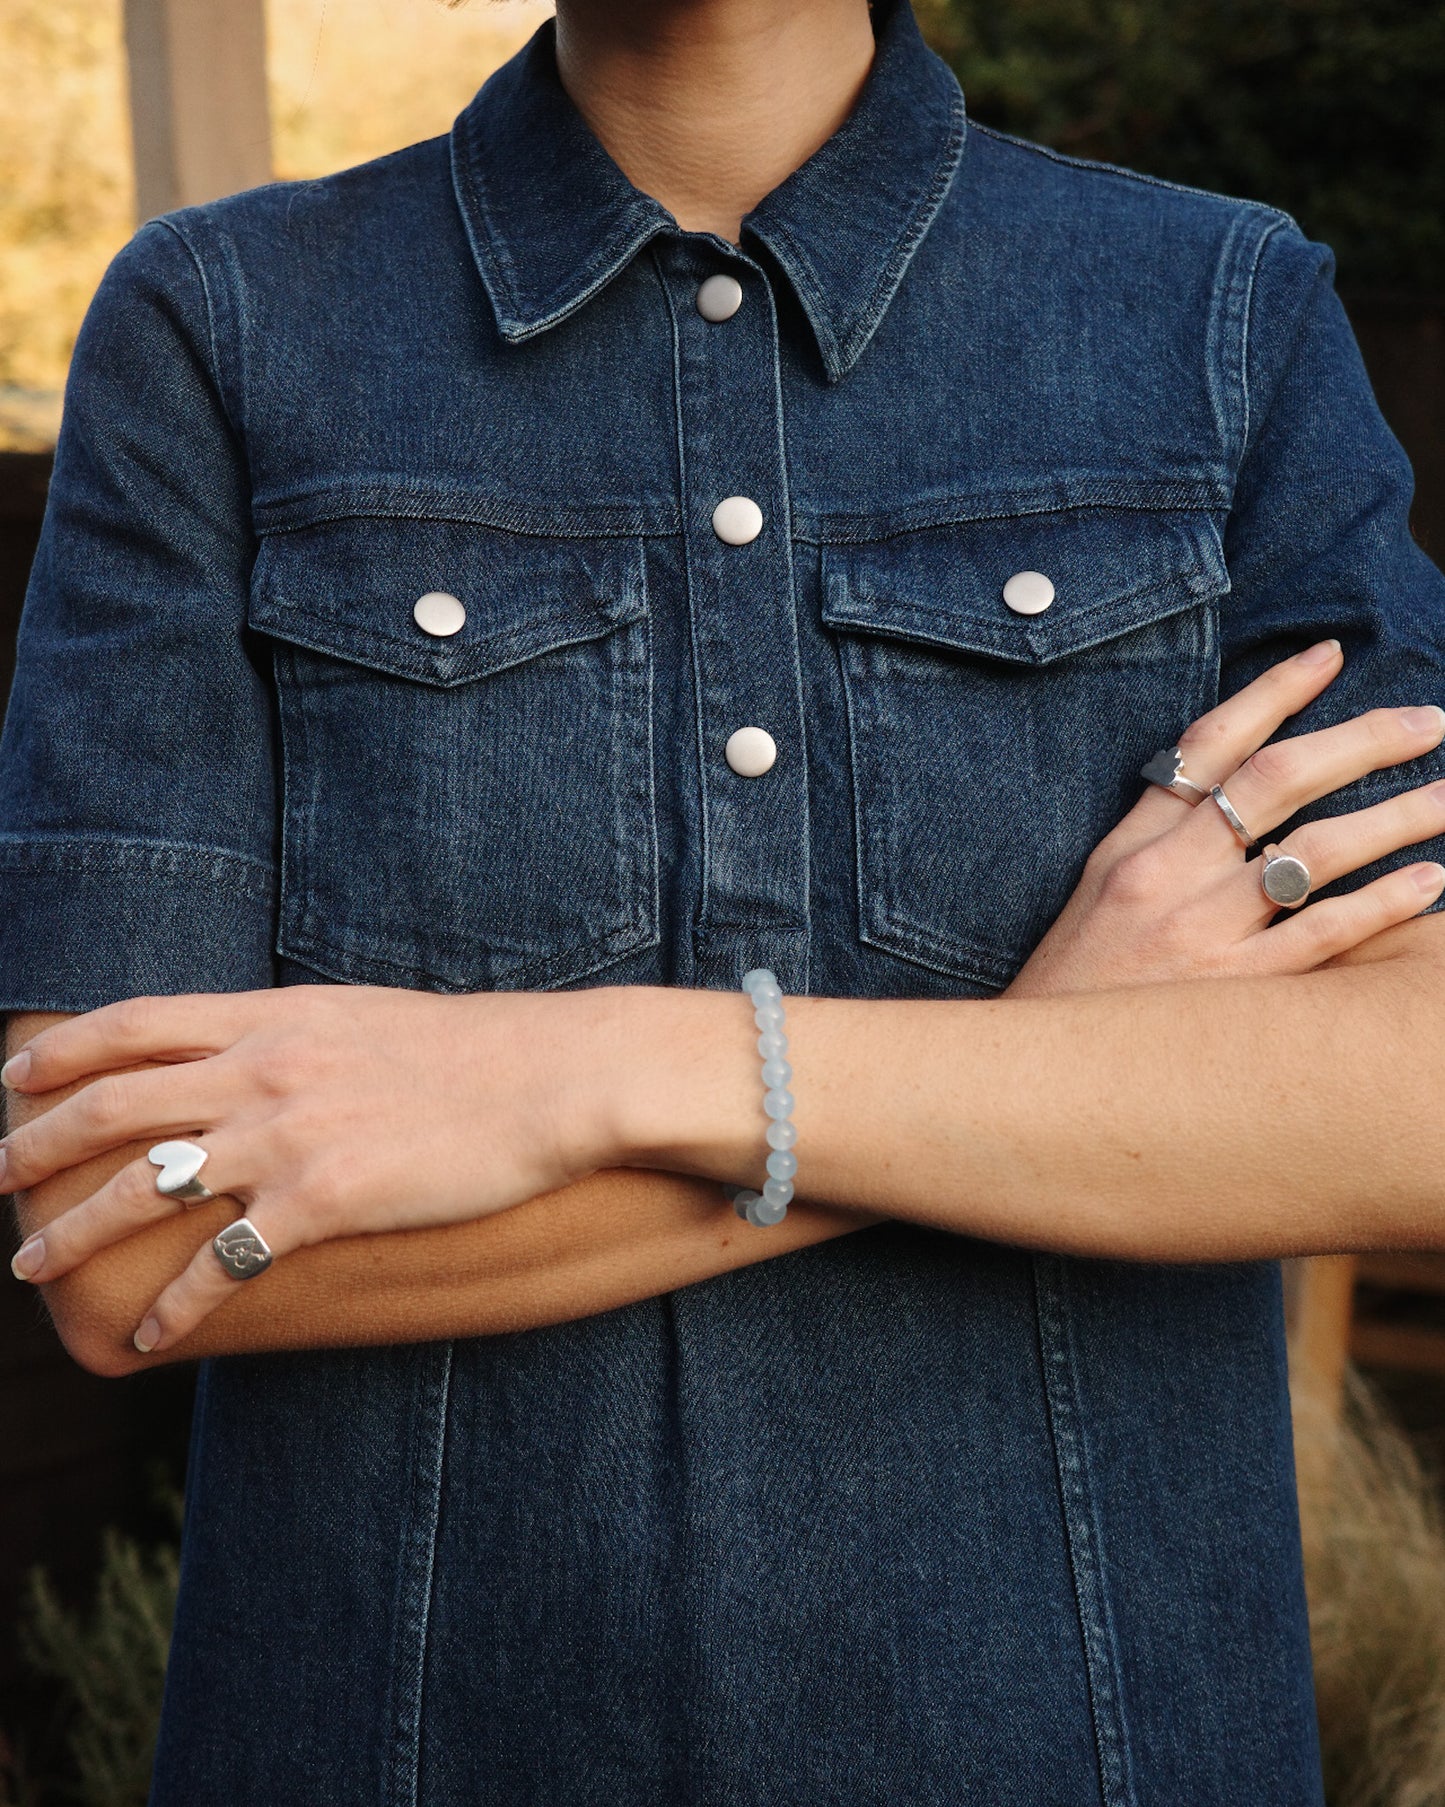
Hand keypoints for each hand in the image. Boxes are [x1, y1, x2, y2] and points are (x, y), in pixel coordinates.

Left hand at [1, 983, 620, 1351]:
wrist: (552, 1080)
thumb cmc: (474, 1050)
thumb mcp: (366, 1017)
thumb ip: (296, 1033)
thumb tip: (253, 1055)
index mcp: (274, 1017)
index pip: (136, 1022)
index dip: (63, 1049)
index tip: (16, 1076)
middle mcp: (264, 1070)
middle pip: (114, 1103)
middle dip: (33, 1144)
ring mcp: (289, 1136)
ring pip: (142, 1186)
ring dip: (72, 1230)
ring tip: (30, 1264)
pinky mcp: (325, 1200)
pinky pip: (223, 1263)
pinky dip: (176, 1305)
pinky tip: (150, 1337)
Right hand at [1005, 639, 1444, 998]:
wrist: (1043, 1075)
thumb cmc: (1078, 984)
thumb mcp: (1099, 890)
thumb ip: (1159, 834)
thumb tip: (1229, 783)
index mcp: (1133, 844)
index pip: (1209, 746)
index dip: (1273, 693)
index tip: (1330, 655)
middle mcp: (1169, 877)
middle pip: (1277, 781)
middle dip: (1361, 742)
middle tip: (1428, 723)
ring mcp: (1204, 933)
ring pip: (1315, 851)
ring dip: (1395, 816)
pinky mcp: (1234, 994)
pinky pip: (1324, 934)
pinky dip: (1382, 902)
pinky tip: (1429, 882)